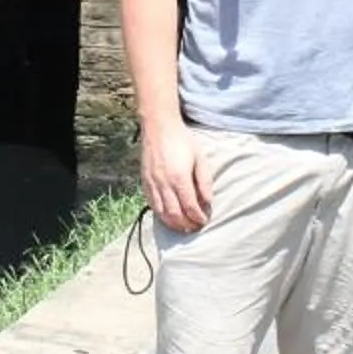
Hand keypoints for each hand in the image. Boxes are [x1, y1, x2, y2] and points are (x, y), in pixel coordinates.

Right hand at [142, 117, 212, 232]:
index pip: (190, 206)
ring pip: (161, 212)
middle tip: (195, 228)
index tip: (204, 221)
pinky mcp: (145, 181)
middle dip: (186, 224)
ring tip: (182, 228)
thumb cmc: (183, 140)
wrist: (159, 126)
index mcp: (180, 178)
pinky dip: (160, 214)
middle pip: (175, 214)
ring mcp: (152, 183)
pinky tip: (168, 217)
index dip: (198, 217)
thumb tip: (207, 202)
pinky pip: (152, 204)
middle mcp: (164, 183)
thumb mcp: (200, 158)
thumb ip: (204, 181)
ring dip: (173, 224)